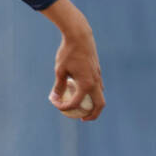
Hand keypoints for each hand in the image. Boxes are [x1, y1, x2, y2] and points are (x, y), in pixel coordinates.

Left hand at [42, 0, 104, 120]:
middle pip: (99, 104)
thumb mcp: (60, 70)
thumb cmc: (68, 52)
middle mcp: (95, 82)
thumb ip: (59, 85)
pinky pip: (98, 87)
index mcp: (86, 84)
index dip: (64, 107)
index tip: (56, 105)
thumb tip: (54, 98)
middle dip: (92, 115)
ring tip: (83, 108)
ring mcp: (98, 76)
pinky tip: (82, 92)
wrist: (80, 36)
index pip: (76, 103)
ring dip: (93, 104)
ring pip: (100, 95)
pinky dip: (92, 94)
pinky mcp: (98, 71)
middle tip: (83, 119)